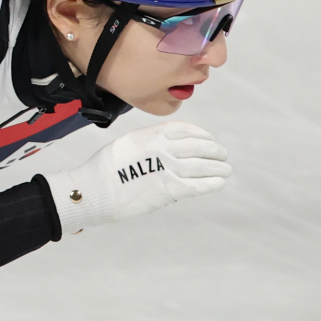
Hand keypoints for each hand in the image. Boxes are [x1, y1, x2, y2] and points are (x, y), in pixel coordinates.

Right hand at [46, 120, 231, 234]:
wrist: (94, 190)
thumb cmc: (104, 170)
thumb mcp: (125, 145)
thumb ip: (147, 145)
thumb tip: (165, 152)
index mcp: (150, 135)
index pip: (184, 129)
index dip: (200, 134)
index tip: (208, 138)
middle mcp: (161, 148)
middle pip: (197, 146)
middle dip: (214, 150)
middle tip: (222, 155)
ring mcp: (167, 169)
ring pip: (202, 165)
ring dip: (217, 167)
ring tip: (225, 170)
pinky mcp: (168, 189)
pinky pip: (197, 185)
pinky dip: (211, 184)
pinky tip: (219, 183)